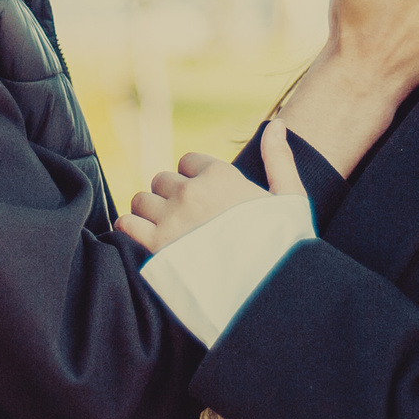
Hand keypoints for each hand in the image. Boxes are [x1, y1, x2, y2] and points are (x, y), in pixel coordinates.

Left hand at [116, 121, 302, 254]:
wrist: (271, 294)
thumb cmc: (286, 249)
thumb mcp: (291, 198)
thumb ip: (279, 158)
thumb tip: (277, 124)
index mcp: (221, 176)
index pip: (188, 162)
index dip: (195, 179)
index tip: (205, 201)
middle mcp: (192, 191)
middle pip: (162, 180)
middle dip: (171, 197)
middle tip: (186, 222)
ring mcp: (171, 219)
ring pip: (142, 201)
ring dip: (150, 214)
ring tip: (167, 233)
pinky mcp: (156, 247)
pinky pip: (127, 225)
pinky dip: (131, 230)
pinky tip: (145, 241)